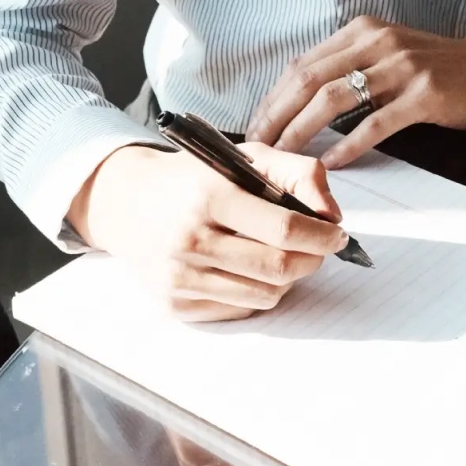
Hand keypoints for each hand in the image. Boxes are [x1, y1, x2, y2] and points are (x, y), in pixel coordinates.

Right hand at [68, 141, 345, 320]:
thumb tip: (332, 216)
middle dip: (312, 260)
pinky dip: (257, 292)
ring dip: (287, 279)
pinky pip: (239, 309)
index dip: (321, 236)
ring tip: (284, 256)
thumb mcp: (246, 156)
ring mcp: (178, 276)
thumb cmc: (195, 178)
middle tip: (319, 249)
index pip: (283, 229)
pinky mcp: (172, 304)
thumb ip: (299, 173)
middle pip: (277, 269)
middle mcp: (189, 239)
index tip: (338, 235)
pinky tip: (249, 269)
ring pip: (264, 295)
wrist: (127, 202)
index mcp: (209, 195)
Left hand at [246, 19, 465, 165]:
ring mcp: (401, 66)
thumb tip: (296, 86)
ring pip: (334, 99)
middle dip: (276, 117)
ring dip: (301, 132)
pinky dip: (349, 145)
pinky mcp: (423, 94)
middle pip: (309, 79)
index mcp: (363, 31)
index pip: (302, 65)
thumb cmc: (440, 67)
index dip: (272, 99)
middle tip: (256, 149)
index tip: (254, 128)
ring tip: (283, 159)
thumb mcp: (388, 54)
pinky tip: (332, 164)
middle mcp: (377, 42)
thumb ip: (348, 65)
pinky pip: (376, 123)